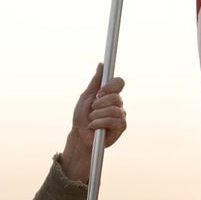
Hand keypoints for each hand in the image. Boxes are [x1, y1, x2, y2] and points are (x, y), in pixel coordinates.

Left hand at [59, 65, 128, 181]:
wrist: (79, 135)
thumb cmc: (81, 116)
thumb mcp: (86, 96)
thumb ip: (95, 81)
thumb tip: (101, 64)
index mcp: (111, 95)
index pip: (119, 82)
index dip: (110, 86)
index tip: (99, 92)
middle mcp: (118, 104)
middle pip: (116, 96)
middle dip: (99, 103)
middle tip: (92, 109)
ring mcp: (121, 116)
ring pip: (114, 109)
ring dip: (98, 114)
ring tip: (91, 119)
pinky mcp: (121, 127)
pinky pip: (114, 120)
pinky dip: (100, 123)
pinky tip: (94, 126)